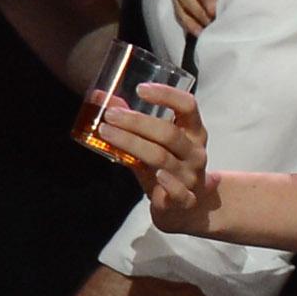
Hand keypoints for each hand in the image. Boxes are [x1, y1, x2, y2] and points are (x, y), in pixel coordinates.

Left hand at [99, 81, 217, 233]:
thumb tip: (101, 99)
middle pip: (169, 133)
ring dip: (133, 144)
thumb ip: (133, 126)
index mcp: (194, 132)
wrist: (187, 206)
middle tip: (110, 115)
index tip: (140, 89)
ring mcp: (191, 176)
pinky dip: (168, 182)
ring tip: (106, 133)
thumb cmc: (168, 167)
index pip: (188, 106)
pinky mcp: (185, 199)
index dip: (167, 95)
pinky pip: (179, 191)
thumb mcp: (154, 144)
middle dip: (137, 122)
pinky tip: (155, 175)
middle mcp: (195, 152)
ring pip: (162, 158)